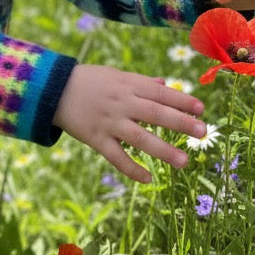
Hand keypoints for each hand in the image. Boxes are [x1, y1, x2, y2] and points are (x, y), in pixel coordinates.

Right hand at [53, 64, 206, 183]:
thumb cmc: (87, 80)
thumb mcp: (115, 74)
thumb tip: (165, 83)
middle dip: (180, 123)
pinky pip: (116, 157)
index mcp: (128, 85)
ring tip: (184, 162)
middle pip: (155, 113)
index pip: (160, 93)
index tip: (201, 110)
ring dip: (163, 150)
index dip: (181, 100)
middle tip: (202, 132)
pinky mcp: (95, 139)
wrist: (51, 89)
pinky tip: (148, 179)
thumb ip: (141, 82)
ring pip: (139, 138)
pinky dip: (131, 169)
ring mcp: (109, 122)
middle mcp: (121, 103)